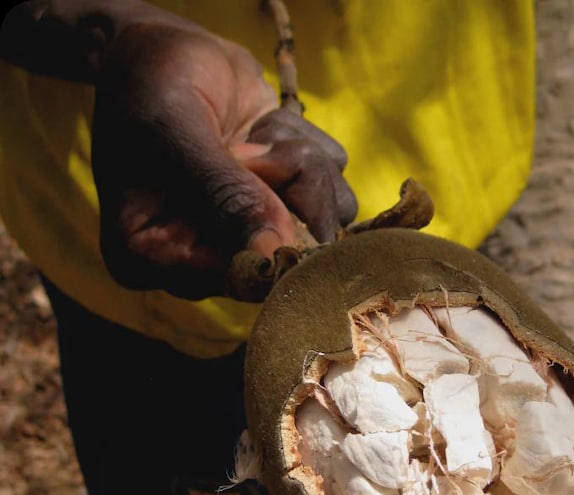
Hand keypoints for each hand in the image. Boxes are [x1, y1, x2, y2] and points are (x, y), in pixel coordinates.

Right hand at [91, 17, 356, 299]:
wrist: (171, 49)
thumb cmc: (151, 83)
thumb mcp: (177, 131)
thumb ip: (225, 195)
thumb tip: (273, 256)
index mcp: (156, 258)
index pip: (239, 279)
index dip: (270, 229)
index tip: (252, 167)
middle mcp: (208, 262)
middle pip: (294, 256)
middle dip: (285, 186)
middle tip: (249, 143)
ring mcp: (254, 239)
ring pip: (325, 221)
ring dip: (301, 163)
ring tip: (255, 132)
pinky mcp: (288, 210)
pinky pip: (336, 193)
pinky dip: (311, 151)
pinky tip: (268, 131)